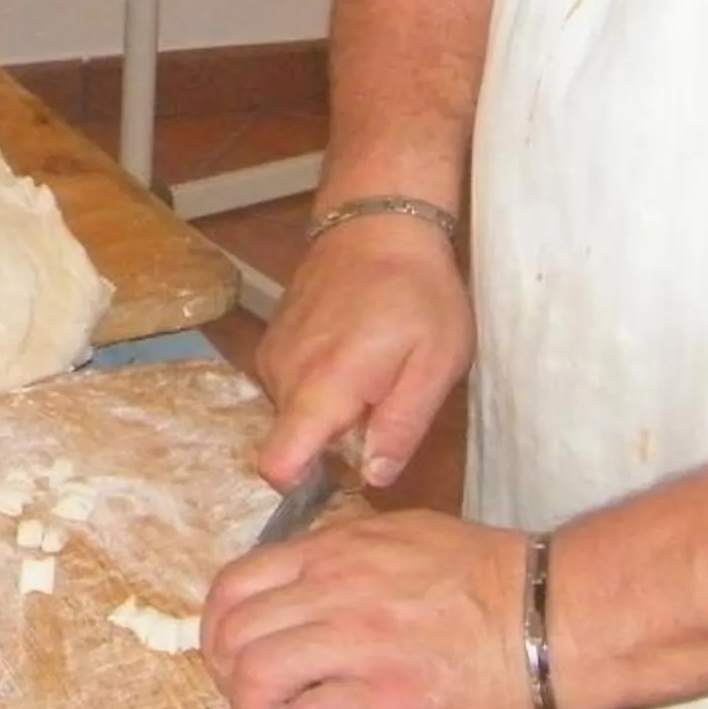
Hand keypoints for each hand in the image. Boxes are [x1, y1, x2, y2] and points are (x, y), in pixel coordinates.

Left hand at [201, 510, 532, 708]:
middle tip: (254, 697)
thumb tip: (303, 588)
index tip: (231, 652)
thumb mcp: (396, 536)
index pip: (235, 584)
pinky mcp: (389, 697)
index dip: (217, 627)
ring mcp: (358, 642)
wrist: (546, 612)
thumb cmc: (481, 575)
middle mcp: (334, 589)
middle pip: (234, 634)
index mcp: (332, 550)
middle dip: (227, 674)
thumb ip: (341, 557)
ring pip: (257, 676)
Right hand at [252, 214, 472, 491]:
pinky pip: (290, 384)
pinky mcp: (274, 337)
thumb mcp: (435, 364)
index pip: (276, 464)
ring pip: (293, 413)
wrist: (377, 221)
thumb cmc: (417, 292)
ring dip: (329, 412)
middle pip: (293, 442)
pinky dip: (319, 384)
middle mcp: (281, 375)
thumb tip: (373, 478)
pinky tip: (355, 353)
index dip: (302, 487)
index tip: (342, 477)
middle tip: (383, 411)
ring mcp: (272, 353)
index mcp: (320, 388)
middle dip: (333, 443)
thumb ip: (401, 427)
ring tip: (375, 375)